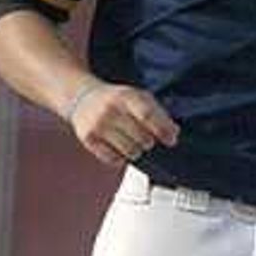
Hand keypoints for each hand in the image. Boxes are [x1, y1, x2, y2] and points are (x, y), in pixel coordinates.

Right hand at [64, 81, 179, 167]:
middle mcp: (110, 109)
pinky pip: (114, 159)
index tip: (171, 140)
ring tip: (132, 143)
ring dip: (136, 151)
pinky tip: (118, 147)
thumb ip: (157, 112)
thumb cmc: (116, 99)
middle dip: (149, 142)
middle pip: (141, 137)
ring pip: (130, 151)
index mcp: (125, 96)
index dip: (163, 130)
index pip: (147, 115)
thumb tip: (174, 133)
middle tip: (146, 139)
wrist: (82, 97)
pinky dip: (121, 158)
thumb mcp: (137, 96)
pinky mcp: (88, 139)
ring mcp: (98, 125)